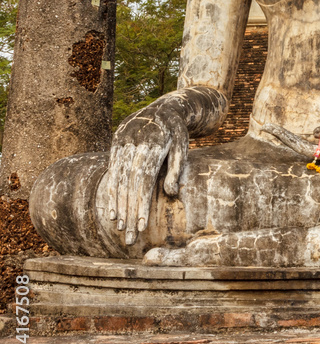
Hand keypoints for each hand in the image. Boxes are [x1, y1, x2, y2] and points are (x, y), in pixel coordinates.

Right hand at [103, 102, 188, 245]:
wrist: (164, 107)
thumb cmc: (177, 132)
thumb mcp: (183, 146)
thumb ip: (177, 169)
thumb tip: (171, 194)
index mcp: (153, 144)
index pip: (144, 180)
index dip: (141, 203)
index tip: (141, 226)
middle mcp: (134, 142)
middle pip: (129, 183)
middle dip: (128, 211)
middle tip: (129, 236)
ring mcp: (122, 142)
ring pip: (117, 179)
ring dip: (117, 205)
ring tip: (119, 227)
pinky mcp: (115, 143)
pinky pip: (111, 172)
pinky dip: (112, 192)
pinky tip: (112, 210)